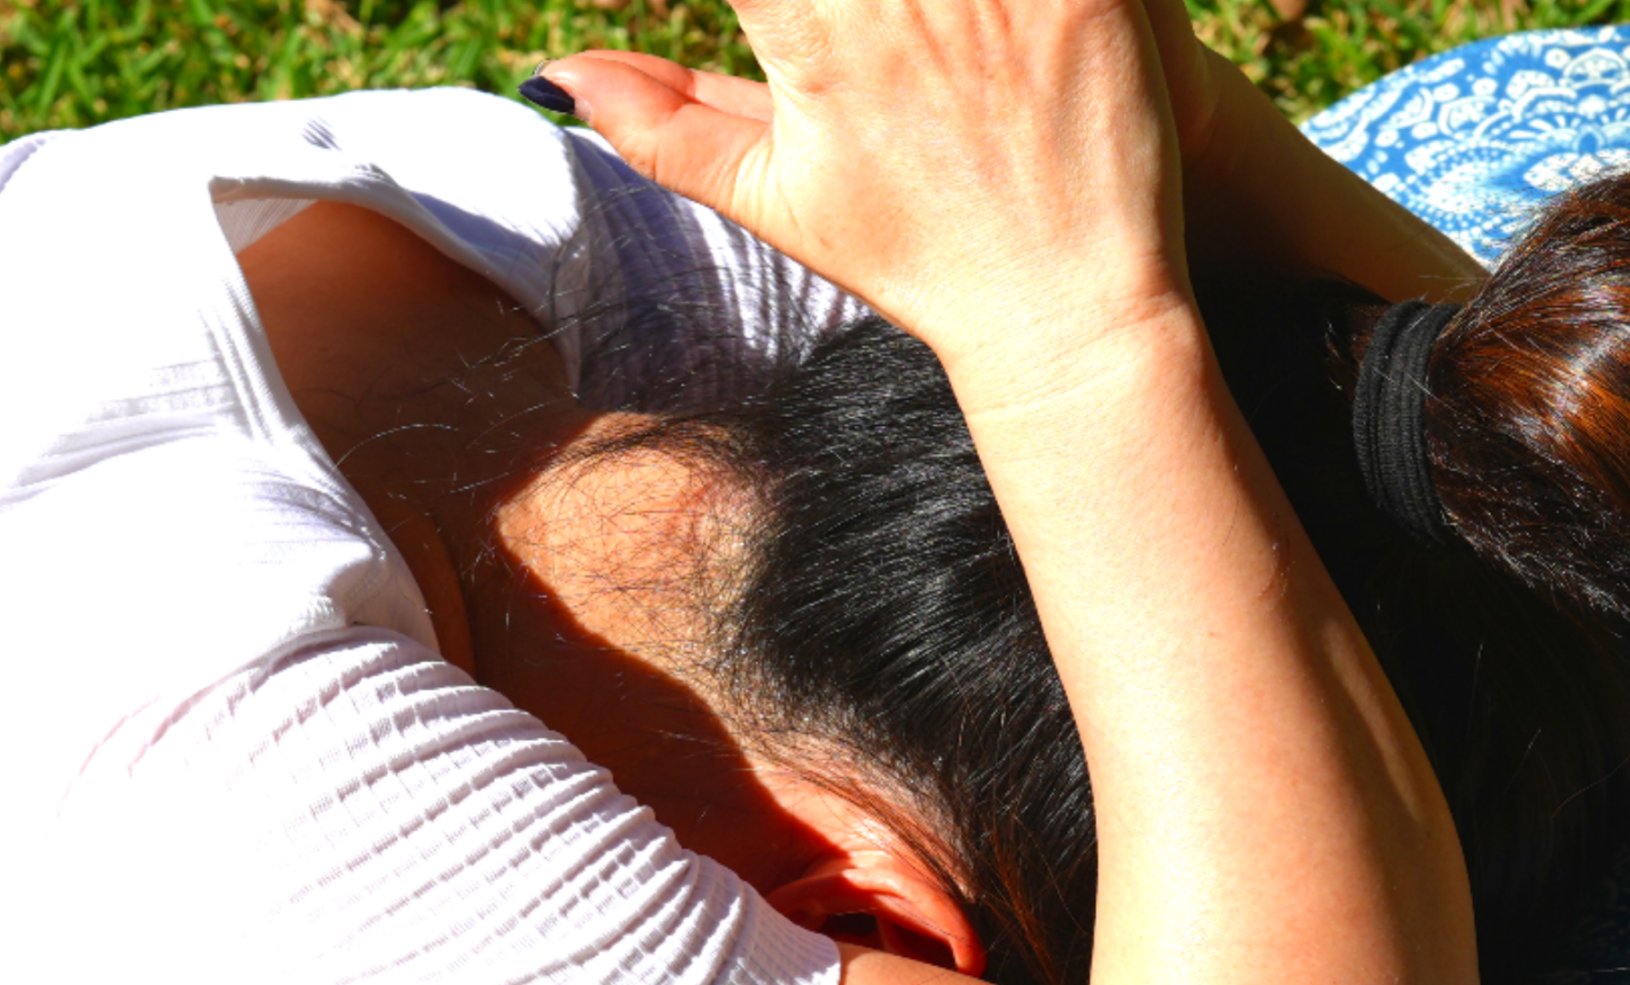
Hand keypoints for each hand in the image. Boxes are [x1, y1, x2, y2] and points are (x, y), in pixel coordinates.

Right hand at [542, 0, 1194, 401]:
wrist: (1068, 309)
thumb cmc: (920, 259)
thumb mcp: (780, 200)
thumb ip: (668, 131)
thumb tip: (562, 81)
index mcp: (809, 30)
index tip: (766, 11)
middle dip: (842, 3)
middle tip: (851, 29)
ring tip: (929, 26)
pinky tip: (989, 14)